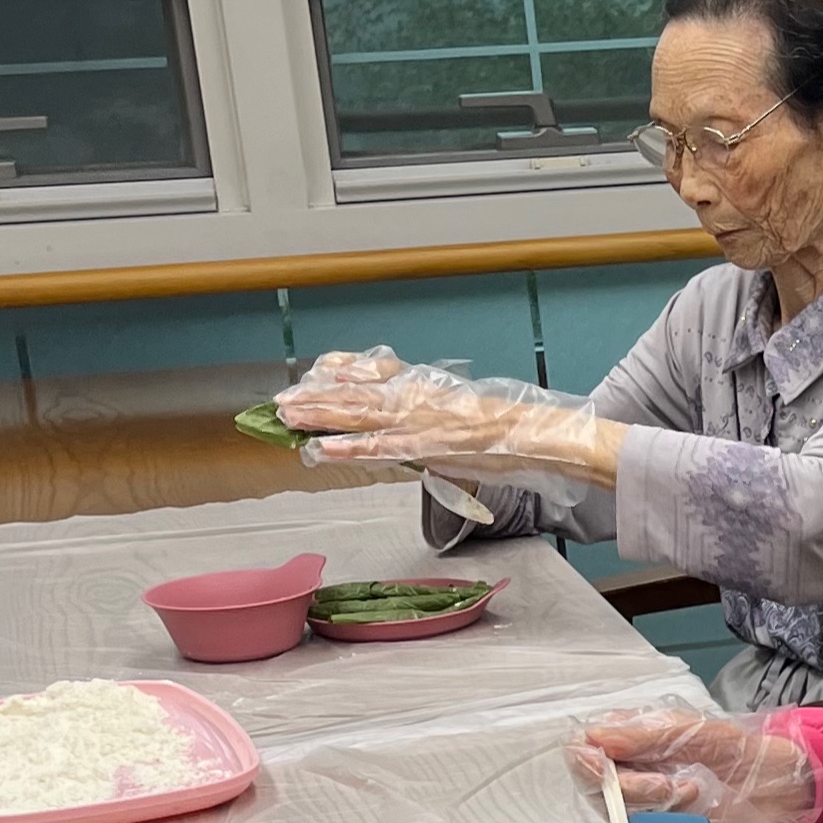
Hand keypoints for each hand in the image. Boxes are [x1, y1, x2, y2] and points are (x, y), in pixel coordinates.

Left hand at [278, 350, 620, 485]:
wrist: (541, 435)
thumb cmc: (514, 433)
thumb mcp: (472, 416)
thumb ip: (441, 418)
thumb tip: (419, 429)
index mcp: (430, 390)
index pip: (378, 375)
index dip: (343, 374)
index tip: (316, 372)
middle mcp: (418, 399)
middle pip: (358, 394)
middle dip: (317, 397)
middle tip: (281, 401)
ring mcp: (421, 422)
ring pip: (360, 416)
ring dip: (320, 417)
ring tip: (286, 418)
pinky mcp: (427, 446)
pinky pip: (380, 448)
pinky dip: (349, 449)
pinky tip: (321, 450)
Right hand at [564, 709, 819, 822]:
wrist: (779, 781)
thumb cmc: (739, 747)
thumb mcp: (692, 731)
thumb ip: (643, 735)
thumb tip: (594, 738)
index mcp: (631, 730)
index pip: (582, 744)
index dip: (585, 759)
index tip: (604, 768)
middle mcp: (630, 761)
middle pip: (592, 781)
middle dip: (626, 786)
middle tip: (666, 783)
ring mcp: (644, 791)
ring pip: (614, 805)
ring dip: (648, 800)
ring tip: (686, 787)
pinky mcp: (661, 817)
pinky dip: (663, 813)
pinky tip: (691, 797)